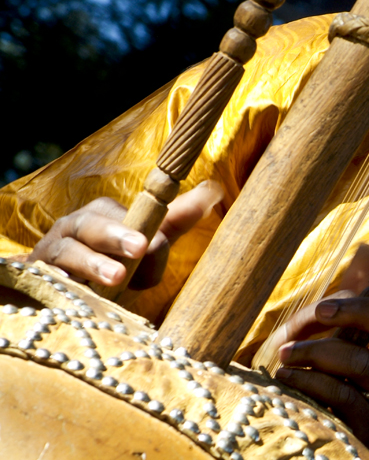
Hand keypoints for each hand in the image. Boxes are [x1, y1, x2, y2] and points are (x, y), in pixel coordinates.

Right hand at [29, 181, 222, 287]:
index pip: (123, 217)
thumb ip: (175, 219)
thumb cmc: (112, 258)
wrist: (59, 285)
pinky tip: (72, 297)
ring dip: (91, 265)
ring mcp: (51, 254)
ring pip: (67, 254)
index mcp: (102, 215)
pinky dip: (57, 287)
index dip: (137, 227)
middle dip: (115, 236)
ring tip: (116, 278)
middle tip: (139, 248)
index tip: (151, 243)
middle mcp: (74, 228)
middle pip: (92, 226)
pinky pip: (44, 281)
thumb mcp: (146, 240)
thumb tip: (212, 189)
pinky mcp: (36, 279)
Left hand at [273, 289, 368, 458]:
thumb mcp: (342, 345)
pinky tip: (285, 379)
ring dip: (317, 350)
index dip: (368, 302)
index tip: (325, 305)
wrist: (328, 451)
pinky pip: (342, 397)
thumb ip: (353, 301)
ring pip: (362, 362)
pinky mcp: (365, 432)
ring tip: (283, 354)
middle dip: (357, 310)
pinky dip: (309, 381)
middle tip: (316, 313)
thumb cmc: (334, 388)